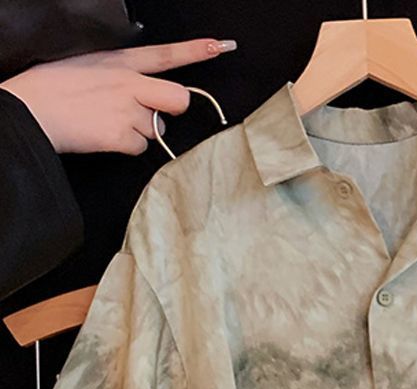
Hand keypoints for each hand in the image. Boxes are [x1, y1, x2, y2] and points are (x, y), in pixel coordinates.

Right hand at [0, 39, 236, 154]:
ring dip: (141, 132)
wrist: (30, 111)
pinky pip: (142, 148)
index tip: (221, 46)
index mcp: (120, 62)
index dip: (196, 51)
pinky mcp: (124, 135)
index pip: (165, 54)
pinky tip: (104, 137)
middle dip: (170, 110)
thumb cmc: (55, 89)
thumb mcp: (89, 67)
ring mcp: (129, 110)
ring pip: (158, 129)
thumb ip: (123, 78)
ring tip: (109, 123)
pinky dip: (127, 148)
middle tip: (148, 112)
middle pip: (179, 99)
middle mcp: (130, 83)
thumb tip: (144, 96)